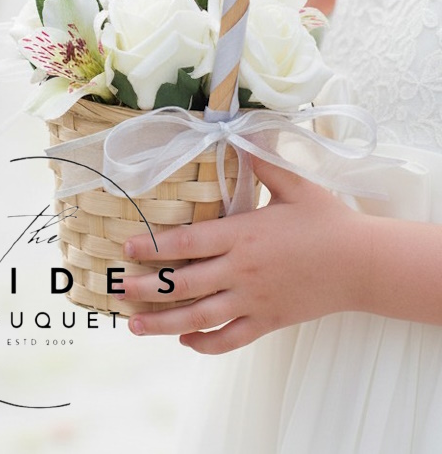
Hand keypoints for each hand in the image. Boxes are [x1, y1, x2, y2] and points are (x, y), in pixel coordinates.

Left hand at [118, 157, 370, 353]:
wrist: (362, 263)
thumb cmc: (327, 220)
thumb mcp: (294, 184)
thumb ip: (262, 161)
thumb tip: (238, 133)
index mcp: (243, 234)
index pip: (187, 244)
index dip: (153, 247)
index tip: (126, 248)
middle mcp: (241, 270)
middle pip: (183, 284)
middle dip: (145, 288)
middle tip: (115, 288)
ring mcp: (253, 300)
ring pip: (200, 317)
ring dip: (163, 324)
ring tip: (133, 325)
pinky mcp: (268, 321)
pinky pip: (230, 339)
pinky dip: (205, 344)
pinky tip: (185, 341)